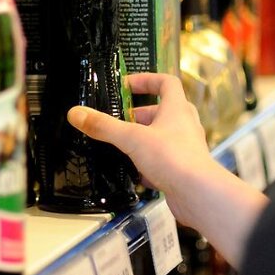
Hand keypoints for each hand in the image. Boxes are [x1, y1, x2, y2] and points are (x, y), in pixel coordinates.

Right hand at [67, 72, 219, 227]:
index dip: (146, 79)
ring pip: (162, 137)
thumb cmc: (172, 158)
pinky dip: (148, 164)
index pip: (166, 82)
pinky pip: (163, 160)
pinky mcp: (183, 169)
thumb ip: (103, 126)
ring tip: (121, 146)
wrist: (198, 195)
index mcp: (177, 109)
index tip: (126, 85)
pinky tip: (133, 173)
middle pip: (161, 111)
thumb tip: (76, 113)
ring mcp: (186, 148)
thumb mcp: (132, 138)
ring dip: (142, 139)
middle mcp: (184, 125)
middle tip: (118, 120)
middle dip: (138, 115)